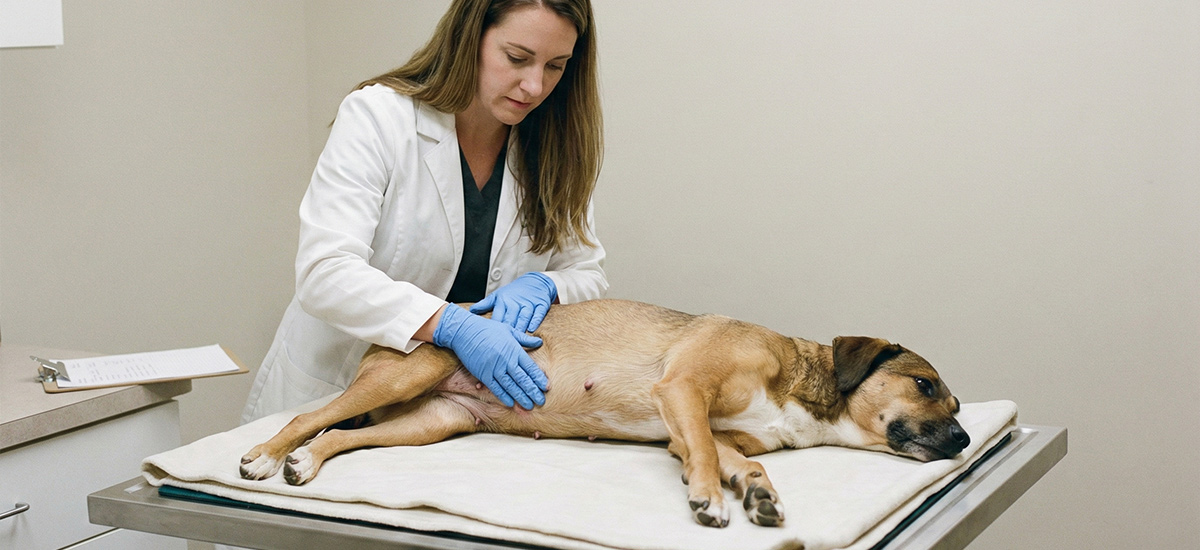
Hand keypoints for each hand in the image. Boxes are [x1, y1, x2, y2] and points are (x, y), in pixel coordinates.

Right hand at [433, 304, 549, 408]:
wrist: (465, 331)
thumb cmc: (488, 329)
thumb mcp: (509, 329)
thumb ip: (524, 339)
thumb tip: (540, 342)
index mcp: (514, 350)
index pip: (530, 368)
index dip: (539, 379)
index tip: (546, 387)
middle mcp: (506, 361)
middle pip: (523, 380)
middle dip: (533, 392)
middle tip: (541, 401)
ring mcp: (494, 368)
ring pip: (511, 386)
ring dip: (520, 397)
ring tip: (529, 406)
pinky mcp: (483, 374)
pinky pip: (495, 388)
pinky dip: (503, 396)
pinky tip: (511, 403)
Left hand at [470, 272, 557, 333]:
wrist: (535, 281)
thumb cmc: (513, 292)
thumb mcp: (498, 295)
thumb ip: (485, 304)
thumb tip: (471, 311)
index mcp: (503, 301)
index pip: (497, 317)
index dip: (494, 329)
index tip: (489, 339)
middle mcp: (515, 302)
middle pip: (510, 319)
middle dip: (506, 331)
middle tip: (502, 345)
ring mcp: (528, 303)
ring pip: (523, 317)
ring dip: (520, 328)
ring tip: (516, 340)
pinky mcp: (541, 304)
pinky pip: (538, 314)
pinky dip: (535, 321)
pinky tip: (532, 330)